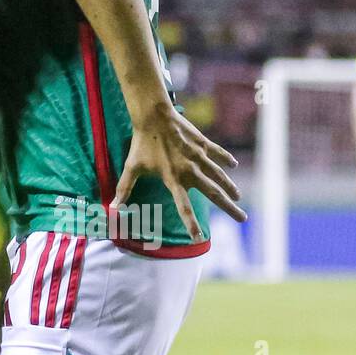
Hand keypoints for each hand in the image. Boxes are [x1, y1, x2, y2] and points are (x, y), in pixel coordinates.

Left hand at [114, 105, 245, 241]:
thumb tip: (112, 207)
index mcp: (173, 179)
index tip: (199, 238)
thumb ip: (124, 189)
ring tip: (238, 197)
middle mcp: (189, 171)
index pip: (183, 207)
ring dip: (229, 187)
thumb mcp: (131, 167)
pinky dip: (226, 159)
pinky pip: (217, 153)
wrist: (154, 117)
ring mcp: (198, 157)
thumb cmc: (141, 144)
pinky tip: (233, 165)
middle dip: (229, 207)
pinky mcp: (202, 143)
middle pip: (213, 193)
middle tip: (243, 218)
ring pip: (219, 175)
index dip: (191, 224)